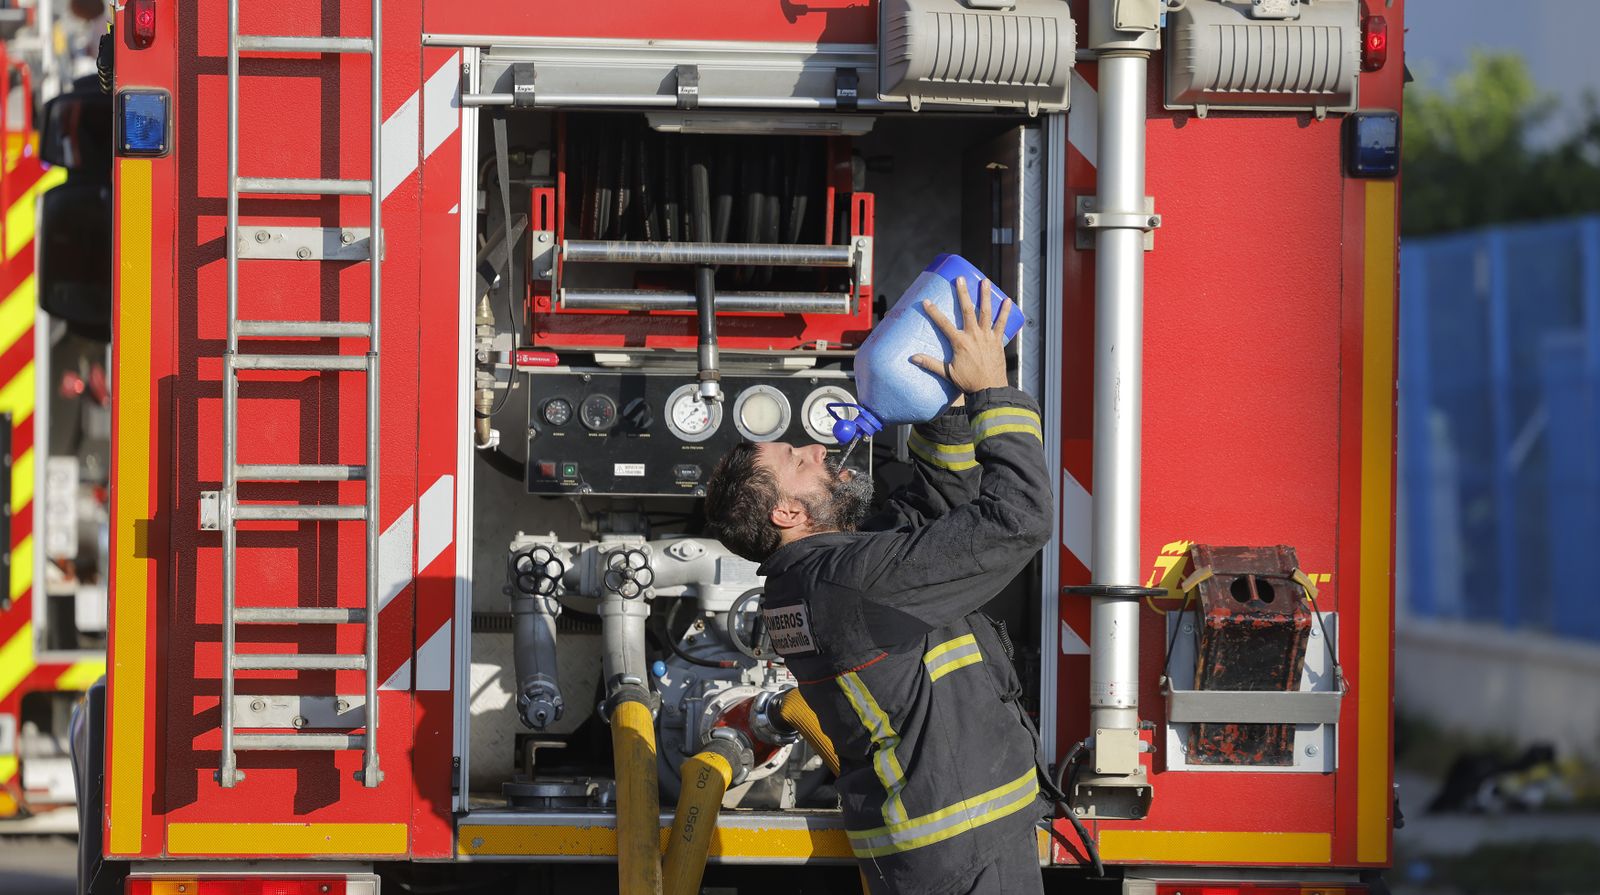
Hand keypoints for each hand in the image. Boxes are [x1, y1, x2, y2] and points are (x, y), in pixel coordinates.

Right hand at [910, 277, 1012, 394]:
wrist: (990, 389)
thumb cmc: (968, 382)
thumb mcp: (947, 373)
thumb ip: (930, 364)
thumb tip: (912, 358)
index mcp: (960, 342)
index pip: (944, 324)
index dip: (934, 312)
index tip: (926, 301)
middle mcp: (974, 336)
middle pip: (967, 310)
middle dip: (963, 293)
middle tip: (960, 279)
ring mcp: (987, 337)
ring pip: (986, 312)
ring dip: (985, 296)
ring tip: (985, 281)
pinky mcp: (998, 341)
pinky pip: (1002, 323)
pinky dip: (1005, 312)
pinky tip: (1007, 300)